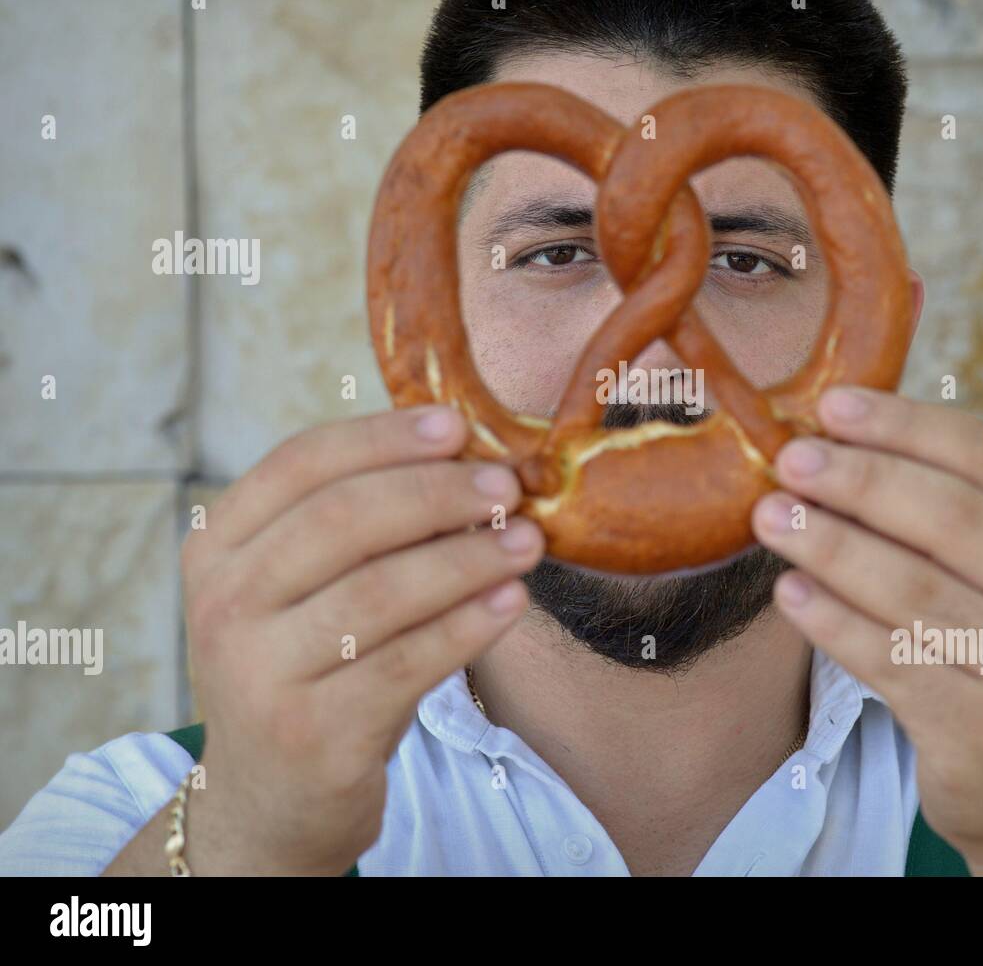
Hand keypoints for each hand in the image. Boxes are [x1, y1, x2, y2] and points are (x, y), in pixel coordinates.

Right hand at [177, 405, 543, 874]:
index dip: (383, 437)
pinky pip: (408, 663)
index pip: (300, 464)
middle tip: (505, 488)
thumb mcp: (299, 589)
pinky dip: (469, 626)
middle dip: (437, 494)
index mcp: (216, 548)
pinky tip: (511, 601)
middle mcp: (224, 606)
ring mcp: (260, 673)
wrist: (272, 796)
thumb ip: (357, 525)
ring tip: (527, 541)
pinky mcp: (312, 733)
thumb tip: (468, 461)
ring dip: (467, 558)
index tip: (456, 426)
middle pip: (342, 520)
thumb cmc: (307, 665)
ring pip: (381, 591)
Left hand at [753, 386, 982, 874]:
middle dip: (858, 479)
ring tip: (770, 517)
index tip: (832, 404)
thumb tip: (833, 436)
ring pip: (910, 587)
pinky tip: (788, 593)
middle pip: (948, 516)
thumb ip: (948, 506)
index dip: (904, 424)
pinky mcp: (982, 728)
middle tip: (788, 458)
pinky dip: (831, 621)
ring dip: (829, 545)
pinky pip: (889, 658)